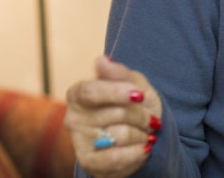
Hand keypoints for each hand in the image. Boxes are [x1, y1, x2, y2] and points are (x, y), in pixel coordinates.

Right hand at [65, 55, 163, 177]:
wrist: (142, 135)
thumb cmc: (135, 104)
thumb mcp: (134, 83)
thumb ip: (119, 73)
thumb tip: (101, 60)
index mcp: (78, 93)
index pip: (91, 91)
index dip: (116, 92)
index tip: (139, 95)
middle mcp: (73, 117)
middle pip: (115, 113)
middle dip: (142, 116)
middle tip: (151, 118)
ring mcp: (79, 142)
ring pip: (120, 135)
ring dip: (142, 134)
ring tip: (144, 133)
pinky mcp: (89, 163)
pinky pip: (116, 158)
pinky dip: (137, 152)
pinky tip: (143, 148)